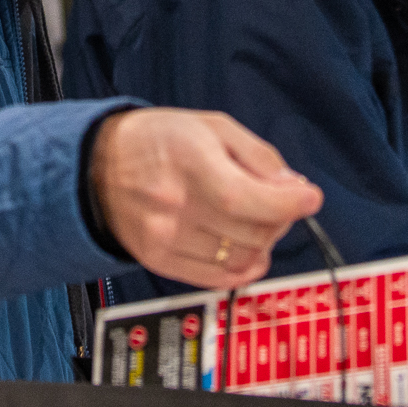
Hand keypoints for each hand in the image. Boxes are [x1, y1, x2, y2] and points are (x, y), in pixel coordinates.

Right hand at [90, 109, 322, 290]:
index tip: (309, 198)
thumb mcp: (213, 127)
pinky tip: (244, 248)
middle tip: (275, 202)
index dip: (288, 204)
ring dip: (261, 244)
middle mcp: (175, 204)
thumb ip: (260, 157)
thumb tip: (294, 190)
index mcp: (189, 160)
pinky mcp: (160, 261)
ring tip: (253, 221)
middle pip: (252, 232)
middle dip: (278, 219)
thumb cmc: (159, 141)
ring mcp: (166, 238)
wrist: (98, 167)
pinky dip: (242, 268)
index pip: (247, 198)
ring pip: (241, 260)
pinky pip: (218, 279)